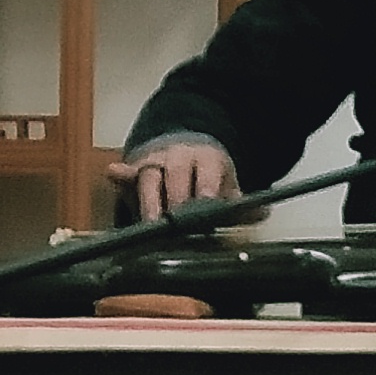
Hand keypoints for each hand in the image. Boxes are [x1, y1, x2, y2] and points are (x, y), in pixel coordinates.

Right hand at [120, 134, 237, 225]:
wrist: (183, 152)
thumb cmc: (206, 177)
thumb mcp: (225, 186)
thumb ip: (241, 204)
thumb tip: (262, 213)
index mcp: (207, 159)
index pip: (207, 170)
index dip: (206, 186)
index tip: (205, 204)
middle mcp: (179, 156)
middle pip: (175, 172)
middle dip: (176, 196)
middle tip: (177, 221)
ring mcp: (155, 162)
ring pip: (149, 175)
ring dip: (149, 199)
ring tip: (150, 222)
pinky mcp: (134, 171)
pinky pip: (126, 173)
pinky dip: (120, 174)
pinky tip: (113, 173)